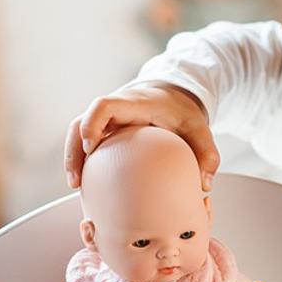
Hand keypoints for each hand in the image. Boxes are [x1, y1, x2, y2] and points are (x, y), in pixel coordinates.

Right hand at [63, 80, 218, 189]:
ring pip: (77, 133)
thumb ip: (208, 153)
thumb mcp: (200, 128)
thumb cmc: (183, 112)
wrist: (175, 96)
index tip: (90, 147)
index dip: (92, 124)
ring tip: (76, 185)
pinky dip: (82, 159)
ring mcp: (106, 119)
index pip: (103, 106)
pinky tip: (86, 183)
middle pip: (80, 122)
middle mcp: (114, 109)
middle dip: (74, 149)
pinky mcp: (105, 129)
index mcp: (134, 104)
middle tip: (76, 179)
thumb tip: (205, 185)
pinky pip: (85, 141)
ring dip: (73, 157)